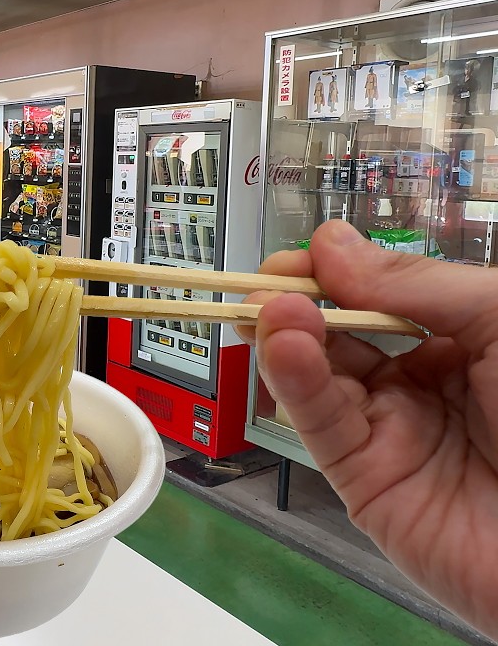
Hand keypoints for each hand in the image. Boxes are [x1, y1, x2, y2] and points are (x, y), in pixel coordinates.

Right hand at [243, 220, 497, 638]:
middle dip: (298, 304)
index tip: (302, 256)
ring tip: (267, 309)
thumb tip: (332, 246)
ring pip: (321, 379)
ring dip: (287, 339)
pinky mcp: (367, 484)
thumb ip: (417, 285)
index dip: (337, 274)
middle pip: (342, 335)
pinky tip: (283, 347)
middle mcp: (427, 386)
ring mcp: (395, 435)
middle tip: (262, 283)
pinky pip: (324, 426)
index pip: (382, 297)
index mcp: (468, 341)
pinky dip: (295, 384)